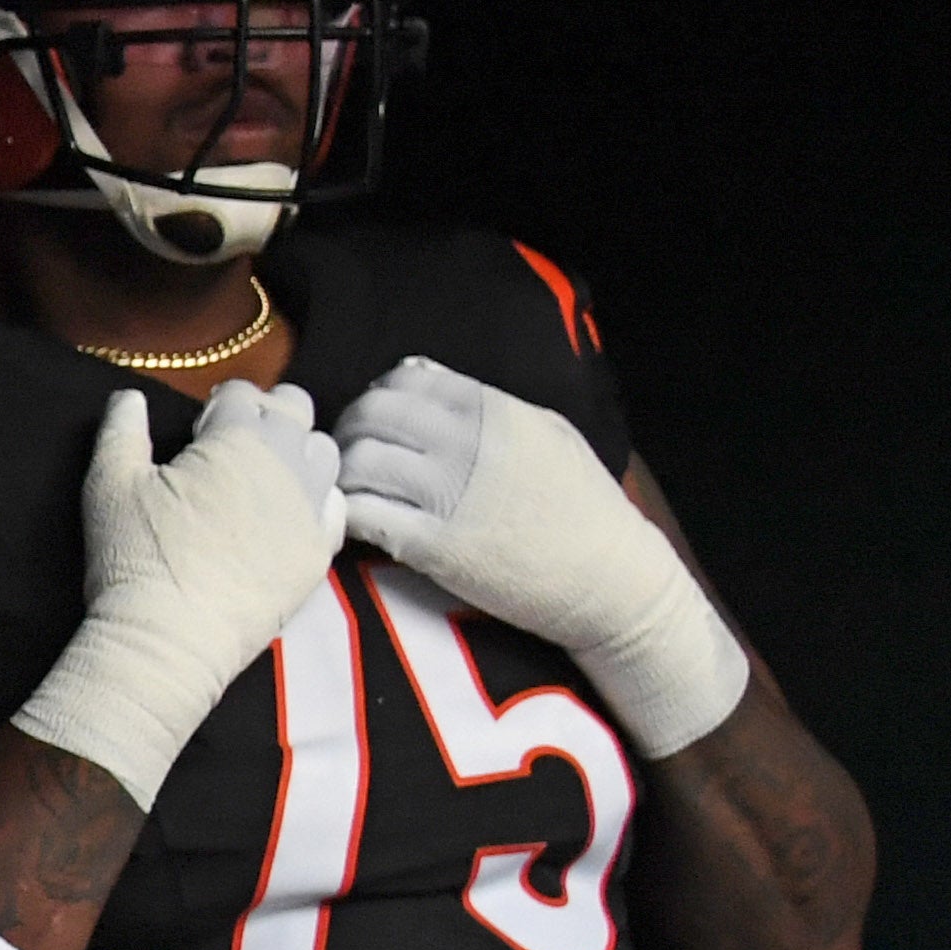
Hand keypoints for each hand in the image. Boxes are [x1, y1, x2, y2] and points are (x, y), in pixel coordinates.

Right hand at [15, 380, 347, 808]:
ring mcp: (311, 509)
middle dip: (266, 415)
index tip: (197, 432)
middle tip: (233, 448)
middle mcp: (287, 462)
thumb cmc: (135, 558)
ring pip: (323, 454)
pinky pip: (335, 509)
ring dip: (297, 453)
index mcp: (238, 436)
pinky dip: (315, 502)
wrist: (169, 641)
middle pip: (295, 410)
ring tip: (264, 478)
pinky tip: (285, 518)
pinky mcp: (319, 553)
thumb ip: (120, 431)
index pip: (241, 392)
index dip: (216, 406)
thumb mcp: (108, 486)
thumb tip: (129, 397)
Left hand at [333, 356, 747, 756]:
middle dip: (350, 429)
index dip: (379, 395)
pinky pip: (364, 516)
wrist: (608, 576)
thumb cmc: (583, 504)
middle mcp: (466, 446)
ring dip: (342, 472)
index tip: (377, 419)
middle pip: (373, 415)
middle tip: (348, 452)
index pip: (405, 380)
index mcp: (493, 410)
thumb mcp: (547, 431)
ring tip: (349, 486)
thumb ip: (485, 401)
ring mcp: (448, 496)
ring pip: (360, 462)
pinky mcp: (433, 548)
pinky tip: (352, 520)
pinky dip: (346, 513)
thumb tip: (418, 373)